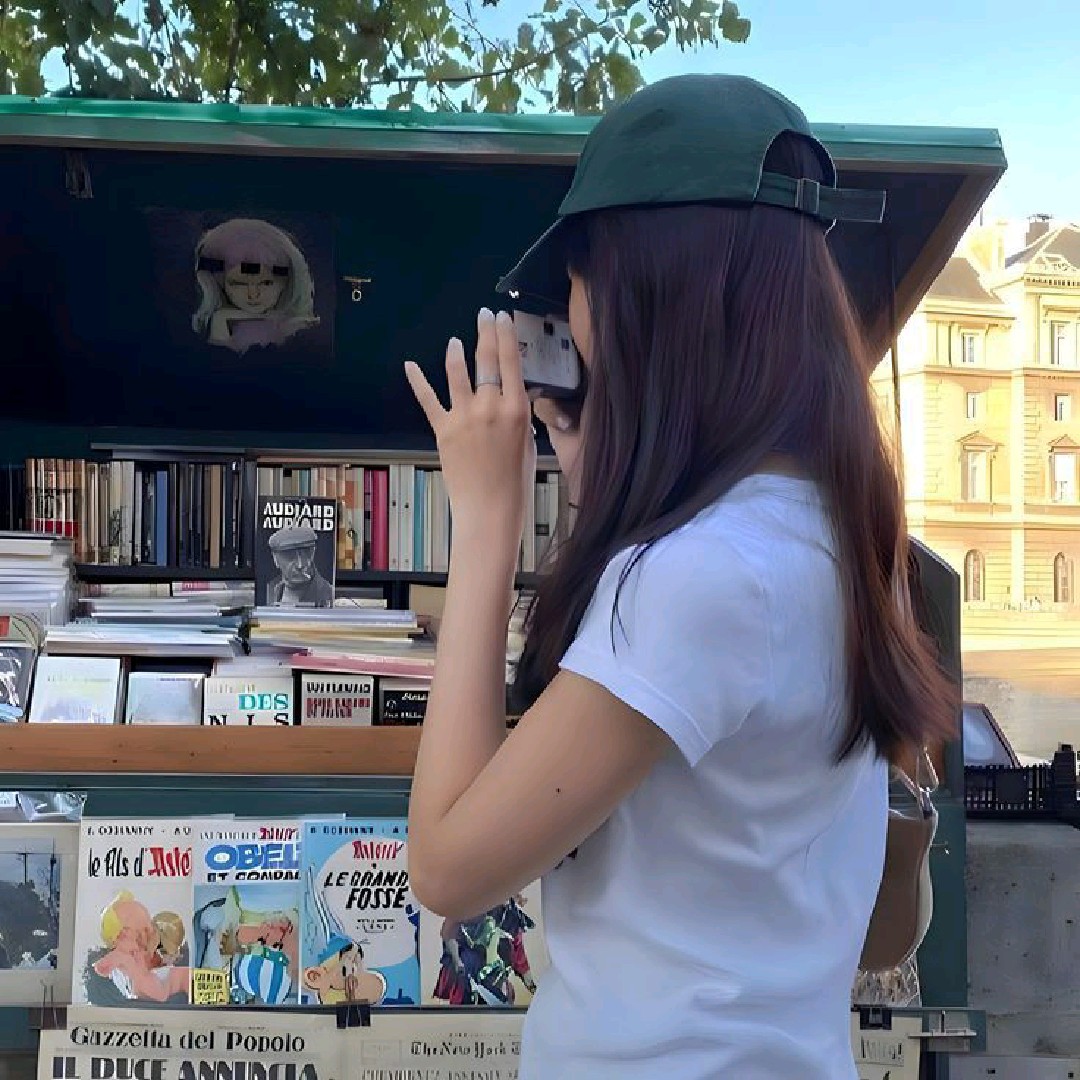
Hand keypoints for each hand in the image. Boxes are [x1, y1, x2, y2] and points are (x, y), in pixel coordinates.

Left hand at [406, 308, 535, 553]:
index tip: (503, 318)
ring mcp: (464, 417)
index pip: (511, 361)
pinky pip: (429, 400)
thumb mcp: (528, 442)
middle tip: (484, 316)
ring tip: (455, 342)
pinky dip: (418, 381)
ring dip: (456, 353)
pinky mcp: (443, 431)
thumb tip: (514, 396)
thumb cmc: (515, 481)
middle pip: (486, 359)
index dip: (506, 335)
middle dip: (485, 332)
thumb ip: (520, 415)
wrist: (490, 509)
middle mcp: (490, 407)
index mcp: (517, 409)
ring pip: (457, 373)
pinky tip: (410, 366)